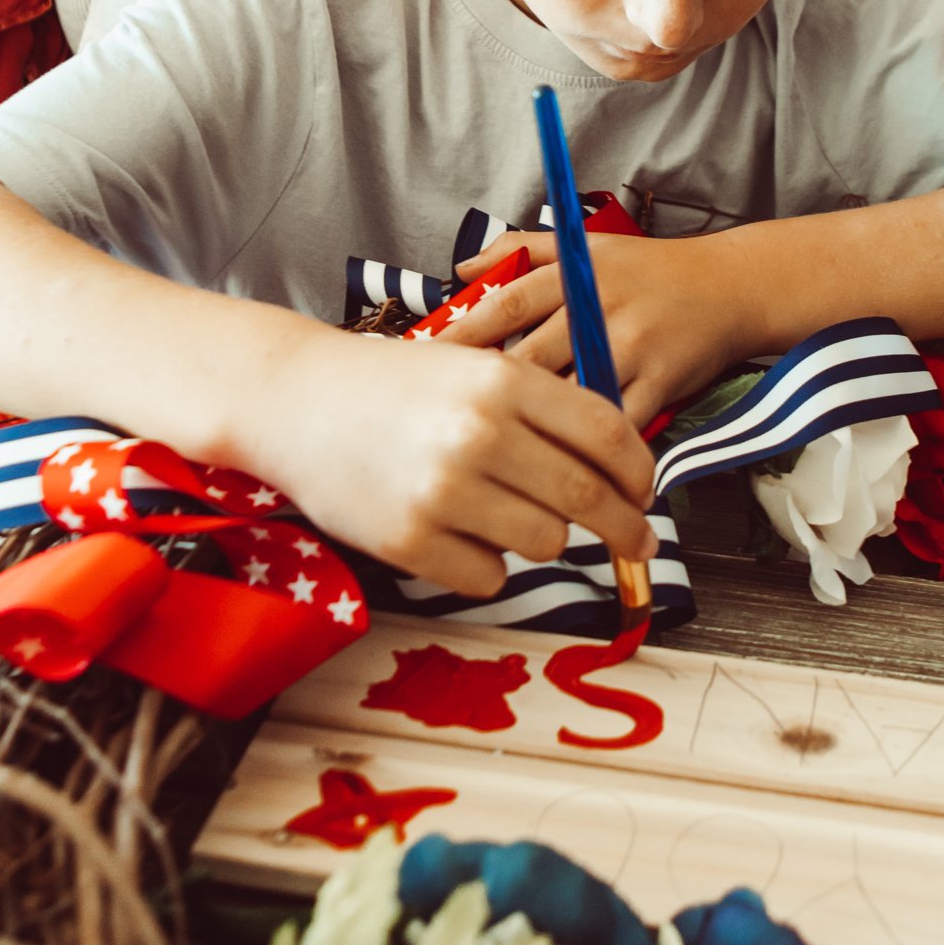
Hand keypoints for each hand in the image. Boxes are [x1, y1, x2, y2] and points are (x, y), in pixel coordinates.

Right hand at [251, 326, 656, 598]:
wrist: (297, 400)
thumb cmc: (395, 386)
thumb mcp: (474, 367)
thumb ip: (543, 406)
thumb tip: (621, 467)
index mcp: (504, 381)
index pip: (608, 434)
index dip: (640, 472)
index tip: (646, 494)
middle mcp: (480, 434)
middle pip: (589, 499)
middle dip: (627, 529)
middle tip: (637, 543)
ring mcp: (444, 491)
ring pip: (546, 543)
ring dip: (543, 538)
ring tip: (506, 514)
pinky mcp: (411, 541)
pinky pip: (490, 577)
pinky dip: (486, 564)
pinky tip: (457, 533)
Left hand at [448, 231, 753, 427]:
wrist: (730, 288)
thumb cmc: (651, 271)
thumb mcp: (589, 246)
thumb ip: (524, 250)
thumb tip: (463, 267)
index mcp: (576, 274)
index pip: (507, 305)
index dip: (462, 335)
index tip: (425, 363)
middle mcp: (600, 308)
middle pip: (530, 358)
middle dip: (486, 394)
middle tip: (447, 422)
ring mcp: (632, 347)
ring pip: (570, 396)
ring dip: (533, 429)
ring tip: (492, 454)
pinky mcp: (661, 382)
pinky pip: (615, 425)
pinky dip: (587, 450)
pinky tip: (558, 470)